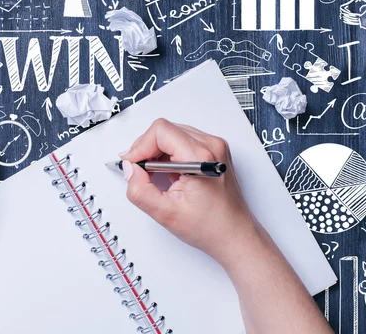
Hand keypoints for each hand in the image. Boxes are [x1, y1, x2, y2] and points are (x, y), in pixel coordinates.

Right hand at [120, 118, 256, 262]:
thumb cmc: (211, 227)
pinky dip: (169, 154)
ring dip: (157, 151)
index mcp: (202, 157)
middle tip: (141, 172)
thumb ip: (140, 190)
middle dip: (147, 149)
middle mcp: (212, 146)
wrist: (235, 235)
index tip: (133, 164)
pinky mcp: (214, 151)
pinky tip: (170, 173)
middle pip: (165, 130)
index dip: (140, 146)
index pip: (161, 131)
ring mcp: (215, 147)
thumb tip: (130, 169)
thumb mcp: (165, 214)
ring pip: (172, 133)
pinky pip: (182, 140)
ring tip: (157, 175)